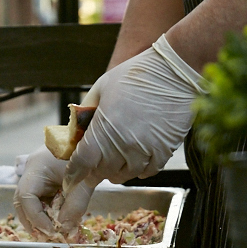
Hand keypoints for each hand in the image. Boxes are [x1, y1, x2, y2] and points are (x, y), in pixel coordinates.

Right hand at [13, 146, 97, 236]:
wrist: (92, 142)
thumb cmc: (86, 156)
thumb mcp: (82, 183)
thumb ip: (75, 206)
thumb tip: (65, 229)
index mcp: (36, 168)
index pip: (26, 196)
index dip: (36, 217)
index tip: (51, 230)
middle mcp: (31, 172)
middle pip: (21, 202)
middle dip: (32, 221)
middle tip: (48, 236)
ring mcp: (36, 177)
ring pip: (28, 203)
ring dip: (39, 219)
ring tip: (53, 232)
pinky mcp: (45, 181)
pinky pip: (40, 200)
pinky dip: (47, 213)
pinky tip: (58, 221)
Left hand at [62, 34, 204, 192]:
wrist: (173, 72)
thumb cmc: (136, 75)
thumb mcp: (102, 87)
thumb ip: (86, 111)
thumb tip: (77, 128)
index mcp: (103, 130)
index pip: (82, 163)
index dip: (74, 173)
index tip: (72, 175)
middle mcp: (123, 145)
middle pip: (102, 173)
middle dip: (94, 172)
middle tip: (91, 169)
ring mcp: (145, 150)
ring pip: (125, 175)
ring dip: (116, 172)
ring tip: (115, 164)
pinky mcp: (164, 151)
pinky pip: (148, 172)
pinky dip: (140, 170)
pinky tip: (137, 160)